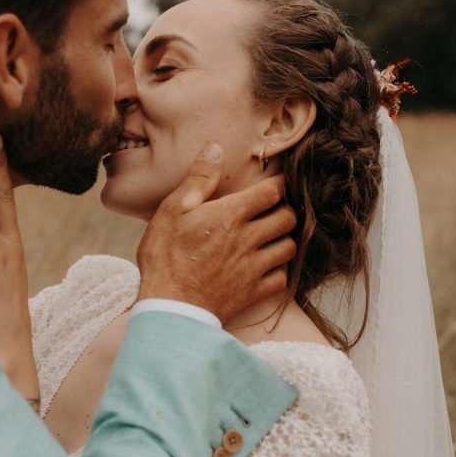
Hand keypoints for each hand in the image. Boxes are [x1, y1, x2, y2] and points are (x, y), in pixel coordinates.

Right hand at [136, 144, 297, 322]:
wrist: (170, 307)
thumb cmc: (166, 257)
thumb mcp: (172, 210)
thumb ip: (198, 179)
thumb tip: (216, 149)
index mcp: (231, 215)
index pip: (272, 192)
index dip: (278, 184)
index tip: (274, 184)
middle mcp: (249, 239)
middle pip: (288, 218)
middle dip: (285, 210)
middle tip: (274, 210)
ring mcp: (254, 268)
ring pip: (289, 248)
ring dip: (285, 239)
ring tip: (272, 237)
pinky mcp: (253, 292)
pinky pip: (282, 278)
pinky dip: (279, 270)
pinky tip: (267, 267)